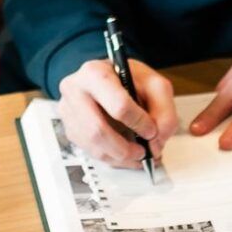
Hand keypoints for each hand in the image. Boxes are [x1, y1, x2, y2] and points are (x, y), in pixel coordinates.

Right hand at [58, 56, 177, 168]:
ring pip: (92, 145)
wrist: (108, 79)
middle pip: (97, 131)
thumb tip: (156, 141)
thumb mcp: (154, 85)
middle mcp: (74, 90)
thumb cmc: (128, 80)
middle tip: (144, 153)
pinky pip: (89, 151)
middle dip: (125, 148)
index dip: (139, 123)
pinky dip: (111, 158)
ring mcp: (68, 111)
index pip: (118, 105)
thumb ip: (163, 111)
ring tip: (137, 155)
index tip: (152, 131)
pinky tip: (124, 154)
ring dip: (119, 157)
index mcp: (95, 73)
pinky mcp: (69, 128)